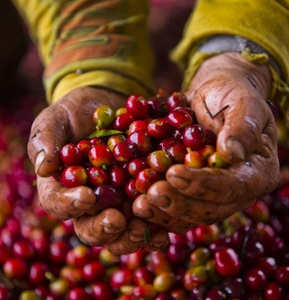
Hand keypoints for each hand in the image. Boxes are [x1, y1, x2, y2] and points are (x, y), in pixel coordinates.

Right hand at [27, 86, 168, 253]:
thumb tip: (44, 167)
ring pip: (121, 231)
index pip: (59, 203)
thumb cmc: (75, 115)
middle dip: (104, 229)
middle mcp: (90, 202)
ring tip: (144, 228)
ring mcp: (117, 201)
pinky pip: (148, 217)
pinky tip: (167, 228)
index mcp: (62, 187)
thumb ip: (46, 138)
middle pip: (92, 228)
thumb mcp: (56, 119)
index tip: (87, 196)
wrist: (106, 106)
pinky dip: (157, 225)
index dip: (70, 205)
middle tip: (117, 220)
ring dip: (132, 235)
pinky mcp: (140, 195)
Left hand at [133, 53, 279, 230]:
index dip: (203, 184)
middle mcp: (236, 192)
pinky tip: (136, 204)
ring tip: (139, 204)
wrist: (212, 99)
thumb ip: (243, 125)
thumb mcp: (242, 102)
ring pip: (189, 216)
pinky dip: (156, 209)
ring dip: (163, 213)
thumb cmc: (230, 96)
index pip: (232, 187)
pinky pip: (175, 209)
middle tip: (151, 194)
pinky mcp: (191, 194)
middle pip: (209, 209)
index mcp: (257, 172)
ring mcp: (212, 196)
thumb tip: (232, 152)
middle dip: (179, 204)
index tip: (173, 173)